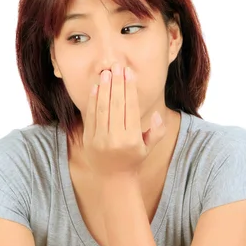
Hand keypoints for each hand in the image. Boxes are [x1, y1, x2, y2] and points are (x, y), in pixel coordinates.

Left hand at [82, 63, 166, 178]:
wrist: (112, 179)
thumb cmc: (133, 160)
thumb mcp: (149, 148)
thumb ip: (157, 131)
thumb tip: (155, 114)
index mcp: (132, 140)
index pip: (130, 108)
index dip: (129, 88)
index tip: (129, 72)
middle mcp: (115, 139)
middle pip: (116, 105)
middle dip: (117, 84)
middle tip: (117, 66)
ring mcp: (99, 139)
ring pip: (102, 108)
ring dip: (104, 88)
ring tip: (107, 73)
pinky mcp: (88, 139)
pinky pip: (91, 116)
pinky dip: (93, 100)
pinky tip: (97, 87)